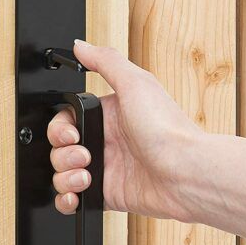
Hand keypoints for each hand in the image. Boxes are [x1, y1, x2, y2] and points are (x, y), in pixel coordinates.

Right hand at [47, 40, 202, 220]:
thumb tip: (81, 45)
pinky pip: (74, 199)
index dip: (60, 128)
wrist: (186, 173)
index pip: (66, 120)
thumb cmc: (168, 129)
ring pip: (63, 173)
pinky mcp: (107, 194)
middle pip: (60, 148)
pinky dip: (67, 198)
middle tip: (84, 155)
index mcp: (108, 115)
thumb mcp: (136, 83)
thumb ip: (105, 61)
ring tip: (85, 176)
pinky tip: (77, 194)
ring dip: (64, 176)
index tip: (70, 134)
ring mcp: (105, 169)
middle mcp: (105, 141)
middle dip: (63, 153)